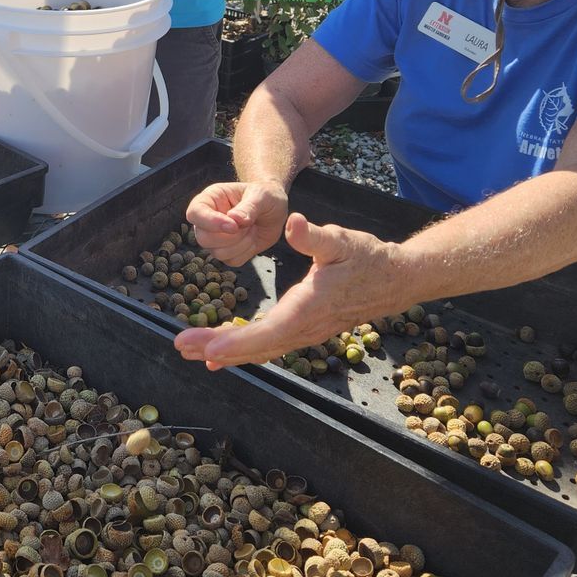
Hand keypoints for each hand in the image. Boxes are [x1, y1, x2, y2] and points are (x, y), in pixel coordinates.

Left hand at [175, 213, 401, 369]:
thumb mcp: (341, 240)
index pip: (267, 331)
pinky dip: (246, 349)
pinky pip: (271, 345)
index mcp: (309, 307)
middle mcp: (306, 328)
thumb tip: (294, 223)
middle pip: (258, 346)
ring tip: (193, 351)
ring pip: (263, 349)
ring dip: (228, 351)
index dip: (235, 341)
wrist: (396, 279)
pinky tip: (224, 353)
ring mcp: (307, 333)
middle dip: (218, 348)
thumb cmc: (367, 258)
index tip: (206, 346)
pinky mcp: (306, 330)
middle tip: (181, 346)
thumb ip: (314, 235)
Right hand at [186, 181, 289, 265]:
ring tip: (251, 228)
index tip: (234, 226)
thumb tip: (234, 219)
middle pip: (203, 238)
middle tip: (248, 224)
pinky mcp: (227, 252)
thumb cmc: (265, 196)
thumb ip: (249, 207)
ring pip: (217, 253)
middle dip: (230, 237)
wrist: (274, 210)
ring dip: (241, 243)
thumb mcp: (261, 195)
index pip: (195, 213)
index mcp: (210, 199)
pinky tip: (252, 238)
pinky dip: (246, 252)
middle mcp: (208, 219)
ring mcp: (215, 238)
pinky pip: (231, 261)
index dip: (210, 222)